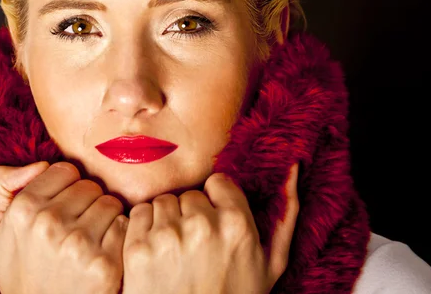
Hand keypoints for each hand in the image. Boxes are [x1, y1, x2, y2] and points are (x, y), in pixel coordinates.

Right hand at [0, 162, 127, 293]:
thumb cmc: (20, 268)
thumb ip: (4, 185)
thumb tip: (40, 164)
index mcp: (24, 210)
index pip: (65, 170)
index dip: (66, 188)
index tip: (61, 207)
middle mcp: (50, 224)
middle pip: (91, 185)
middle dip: (87, 202)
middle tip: (77, 226)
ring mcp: (79, 244)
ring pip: (111, 203)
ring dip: (105, 218)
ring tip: (90, 239)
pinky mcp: (106, 263)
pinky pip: (125, 225)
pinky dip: (119, 235)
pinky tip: (104, 250)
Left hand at [122, 163, 298, 293]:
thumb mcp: (272, 263)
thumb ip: (286, 213)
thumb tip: (293, 168)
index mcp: (237, 224)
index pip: (218, 182)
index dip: (216, 203)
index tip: (215, 221)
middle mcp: (202, 224)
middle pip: (190, 195)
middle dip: (191, 214)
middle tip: (195, 244)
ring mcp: (167, 236)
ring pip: (163, 202)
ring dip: (167, 221)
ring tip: (174, 250)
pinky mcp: (138, 249)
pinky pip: (138, 214)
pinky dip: (143, 228)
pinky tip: (155, 251)